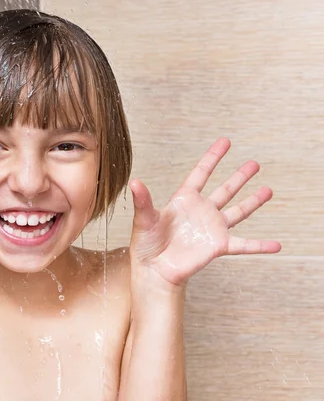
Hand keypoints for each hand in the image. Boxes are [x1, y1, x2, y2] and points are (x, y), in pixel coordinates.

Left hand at [128, 138, 280, 291]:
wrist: (154, 270)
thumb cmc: (146, 244)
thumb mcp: (143, 219)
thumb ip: (143, 201)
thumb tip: (134, 182)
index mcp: (184, 200)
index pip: (201, 173)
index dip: (213, 157)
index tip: (225, 141)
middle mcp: (201, 211)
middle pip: (225, 190)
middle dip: (240, 177)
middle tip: (254, 164)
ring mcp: (212, 228)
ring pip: (238, 211)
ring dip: (253, 201)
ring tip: (268, 190)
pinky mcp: (218, 246)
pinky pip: (244, 245)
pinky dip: (260, 245)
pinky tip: (277, 245)